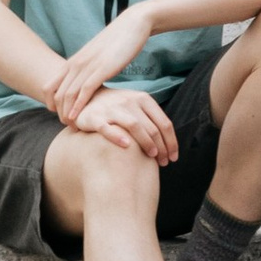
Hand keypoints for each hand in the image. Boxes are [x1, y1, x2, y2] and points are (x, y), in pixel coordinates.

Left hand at [47, 6, 152, 125]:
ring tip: (72, 126)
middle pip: (57, 94)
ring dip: (67, 113)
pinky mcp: (102, 68)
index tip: (60, 115)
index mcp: (73, 61)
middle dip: (59, 113)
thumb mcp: (96, 56)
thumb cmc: (117, 42)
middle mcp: (76, 64)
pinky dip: (78, 106)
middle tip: (67, 126)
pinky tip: (78, 117)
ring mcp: (88, 66)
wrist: (132, 24)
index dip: (50, 104)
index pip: (49, 87)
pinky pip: (84, 90)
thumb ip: (87, 69)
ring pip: (68, 94)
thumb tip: (87, 83)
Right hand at [61, 83, 178, 162]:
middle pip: (151, 127)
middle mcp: (130, 101)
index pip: (164, 123)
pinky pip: (107, 128)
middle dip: (161, 147)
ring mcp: (112, 108)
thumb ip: (151, 120)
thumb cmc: (118, 108)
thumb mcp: (137, 107)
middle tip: (164, 162)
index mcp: (143, 99)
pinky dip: (117, 136)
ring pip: (134, 126)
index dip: (171, 142)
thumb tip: (170, 145)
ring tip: (151, 156)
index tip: (173, 157)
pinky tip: (126, 146)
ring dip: (146, 142)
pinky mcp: (95, 117)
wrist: (87, 97)